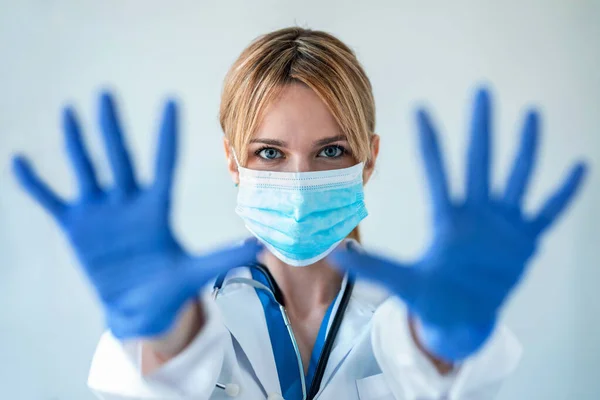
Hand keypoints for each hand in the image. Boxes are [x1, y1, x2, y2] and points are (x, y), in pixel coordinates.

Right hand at [12, 92, 261, 338]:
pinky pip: (51, 199)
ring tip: (71, 110)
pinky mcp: (77, 227)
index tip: (171, 101)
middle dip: (113, 128)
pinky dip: (35, 183)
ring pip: (87, 168)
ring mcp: (102, 212)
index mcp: (158, 208)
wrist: (140, 308)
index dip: (166, 135)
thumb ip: (221, 257)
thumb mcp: (195, 272)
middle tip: (106, 94)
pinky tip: (20, 160)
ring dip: (77, 142)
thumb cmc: (171, 288)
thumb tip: (259, 245)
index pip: (164, 163)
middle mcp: (129, 202)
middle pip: (120, 157)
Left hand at [330, 88, 587, 360]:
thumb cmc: (432, 296)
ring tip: (530, 114)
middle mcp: (475, 213)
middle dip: (481, 128)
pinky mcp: (524, 241)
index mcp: (446, 218)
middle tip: (481, 91)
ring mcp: (502, 224)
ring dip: (525, 148)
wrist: (460, 317)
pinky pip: (548, 211)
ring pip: (516, 177)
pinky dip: (563, 192)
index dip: (430, 141)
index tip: (419, 108)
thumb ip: (373, 267)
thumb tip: (335, 254)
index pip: (437, 171)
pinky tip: (578, 167)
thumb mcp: (402, 280)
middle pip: (479, 162)